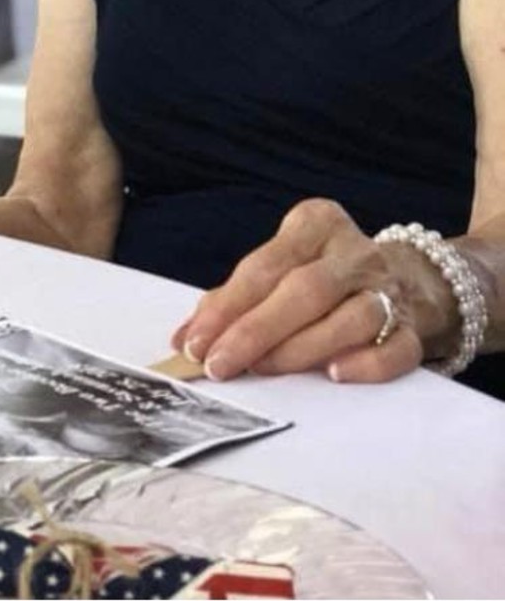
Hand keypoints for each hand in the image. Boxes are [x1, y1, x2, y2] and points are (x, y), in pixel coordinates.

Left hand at [171, 198, 458, 383]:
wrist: (414, 281)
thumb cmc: (325, 278)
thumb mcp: (282, 270)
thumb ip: (234, 301)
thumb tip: (185, 339)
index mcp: (315, 225)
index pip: (264, 266)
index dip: (226, 307)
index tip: (194, 344)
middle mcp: (354, 252)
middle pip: (304, 289)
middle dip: (256, 330)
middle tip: (219, 365)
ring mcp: (388, 288)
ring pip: (349, 317)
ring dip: (301, 348)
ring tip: (263, 370)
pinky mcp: (415, 327)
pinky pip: (396, 347)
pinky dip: (366, 363)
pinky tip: (335, 374)